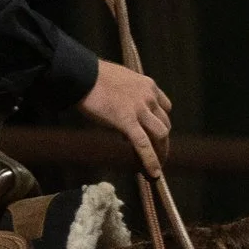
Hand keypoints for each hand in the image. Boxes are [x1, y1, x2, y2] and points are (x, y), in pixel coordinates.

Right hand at [78, 57, 172, 174]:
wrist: (83, 75)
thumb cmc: (95, 76)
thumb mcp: (121, 81)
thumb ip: (129, 96)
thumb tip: (123, 115)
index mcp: (148, 85)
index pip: (164, 107)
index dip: (159, 121)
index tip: (152, 131)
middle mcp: (149, 97)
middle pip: (165, 123)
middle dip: (162, 140)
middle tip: (158, 153)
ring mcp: (140, 110)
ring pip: (160, 134)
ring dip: (160, 151)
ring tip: (157, 165)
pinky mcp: (128, 122)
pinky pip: (143, 144)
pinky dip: (151, 160)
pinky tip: (153, 172)